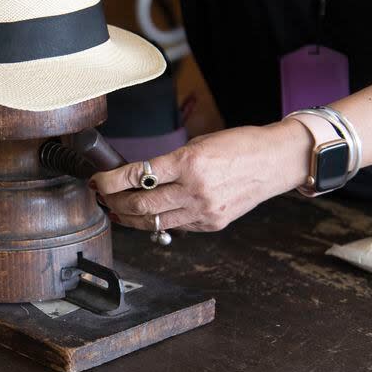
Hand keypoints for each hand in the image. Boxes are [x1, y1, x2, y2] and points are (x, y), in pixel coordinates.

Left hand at [90, 120, 312, 231]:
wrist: (275, 162)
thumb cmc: (238, 146)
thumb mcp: (198, 145)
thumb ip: (168, 164)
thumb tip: (137, 177)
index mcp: (189, 162)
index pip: (137, 175)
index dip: (109, 180)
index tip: (97, 181)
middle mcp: (195, 189)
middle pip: (140, 204)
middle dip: (114, 202)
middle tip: (102, 197)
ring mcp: (204, 211)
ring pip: (154, 222)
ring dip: (129, 217)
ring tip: (117, 210)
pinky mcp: (212, 224)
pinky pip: (176, 227)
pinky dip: (157, 222)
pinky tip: (147, 215)